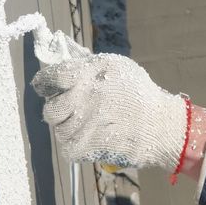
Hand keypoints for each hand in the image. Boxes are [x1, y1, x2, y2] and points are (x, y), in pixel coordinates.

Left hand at [31, 53, 187, 170]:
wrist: (160, 126)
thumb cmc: (139, 94)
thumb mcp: (117, 66)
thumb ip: (87, 63)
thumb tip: (63, 56)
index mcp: (89, 74)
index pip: (51, 77)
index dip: (45, 83)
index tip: (47, 87)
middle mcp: (83, 98)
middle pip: (51, 108)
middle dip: (59, 110)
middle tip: (73, 110)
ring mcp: (83, 124)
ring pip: (59, 131)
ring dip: (70, 129)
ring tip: (90, 126)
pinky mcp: (86, 147)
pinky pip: (68, 148)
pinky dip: (77, 146)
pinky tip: (93, 139)